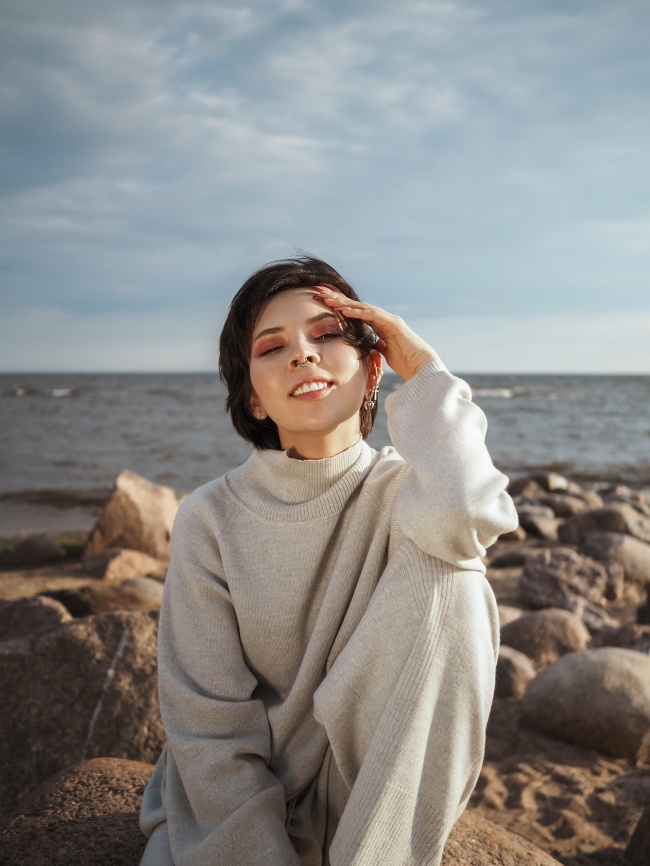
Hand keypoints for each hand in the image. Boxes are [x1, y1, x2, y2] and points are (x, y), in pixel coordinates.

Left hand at [312, 286, 439, 380]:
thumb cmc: (406, 363)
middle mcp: (385, 319)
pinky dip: (358, 312)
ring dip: (345, 303)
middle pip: (358, 306)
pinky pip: (372, 316)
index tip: (326, 304)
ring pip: (363, 307)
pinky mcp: (393, 324)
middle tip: (321, 293)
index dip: (342, 307)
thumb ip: (377, 347)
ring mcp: (390, 320)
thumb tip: (369, 347)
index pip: (358, 313)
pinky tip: (344, 310)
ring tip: (328, 300)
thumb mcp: (385, 354)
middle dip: (339, 300)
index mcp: (381, 326)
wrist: (422, 367)